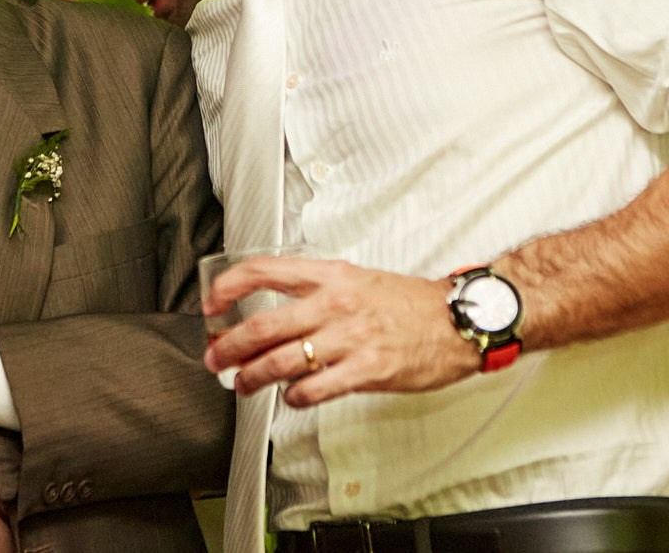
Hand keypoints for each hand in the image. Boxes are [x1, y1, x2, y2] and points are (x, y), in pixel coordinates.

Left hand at [202, 257, 478, 406]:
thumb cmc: (408, 303)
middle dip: (228, 345)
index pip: (264, 270)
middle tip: (214, 358)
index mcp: (330, 275)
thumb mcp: (357, 280)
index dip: (228, 287)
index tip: (211, 304)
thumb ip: (316, 292)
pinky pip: (315, 388)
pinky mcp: (367, 369)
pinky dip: (294, 397)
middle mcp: (336, 302)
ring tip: (242, 384)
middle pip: (263, 324)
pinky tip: (290, 398)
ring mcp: (351, 337)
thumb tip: (273, 310)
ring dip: (253, 377)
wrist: (457, 320)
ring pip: (282, 360)